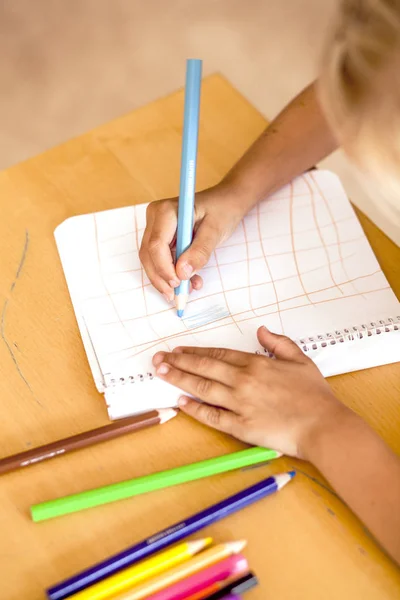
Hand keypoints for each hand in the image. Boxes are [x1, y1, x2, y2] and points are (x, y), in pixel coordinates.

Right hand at [139, 185, 245, 300]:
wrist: (226, 202)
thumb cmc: (222, 211)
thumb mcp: (215, 231)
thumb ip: (199, 252)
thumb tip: (182, 273)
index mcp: (166, 210)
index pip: (156, 245)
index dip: (164, 268)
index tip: (178, 283)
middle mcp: (155, 217)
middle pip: (149, 254)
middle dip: (161, 278)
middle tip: (177, 296)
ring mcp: (155, 227)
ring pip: (152, 260)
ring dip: (166, 279)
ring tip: (187, 290)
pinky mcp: (160, 236)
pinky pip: (160, 259)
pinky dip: (172, 273)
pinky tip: (189, 282)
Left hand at [152, 327, 348, 457]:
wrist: (323, 426)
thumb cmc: (315, 395)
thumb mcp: (300, 360)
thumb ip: (278, 342)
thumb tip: (261, 330)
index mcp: (256, 363)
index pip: (218, 355)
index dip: (195, 352)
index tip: (179, 350)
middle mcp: (243, 381)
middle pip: (203, 369)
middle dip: (178, 361)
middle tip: (158, 358)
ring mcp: (240, 404)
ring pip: (202, 388)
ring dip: (179, 379)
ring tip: (162, 372)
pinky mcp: (241, 427)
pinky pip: (212, 416)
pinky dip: (195, 410)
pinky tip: (181, 403)